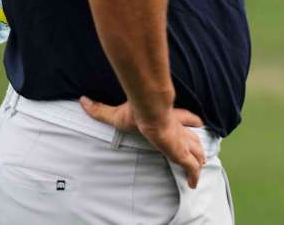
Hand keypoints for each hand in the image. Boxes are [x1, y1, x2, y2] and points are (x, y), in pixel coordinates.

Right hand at [80, 97, 206, 186]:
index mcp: (167, 118)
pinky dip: (193, 175)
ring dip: (198, 158)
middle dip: (197, 143)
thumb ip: (99, 109)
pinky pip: (191, 166)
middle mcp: (177, 129)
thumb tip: (82, 100)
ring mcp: (180, 141)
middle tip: (201, 151)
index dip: (190, 120)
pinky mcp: (180, 152)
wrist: (150, 110)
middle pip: (193, 136)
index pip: (184, 117)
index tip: (197, 122)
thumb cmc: (136, 112)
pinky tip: (194, 183)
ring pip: (195, 150)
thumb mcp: (115, 113)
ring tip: (201, 165)